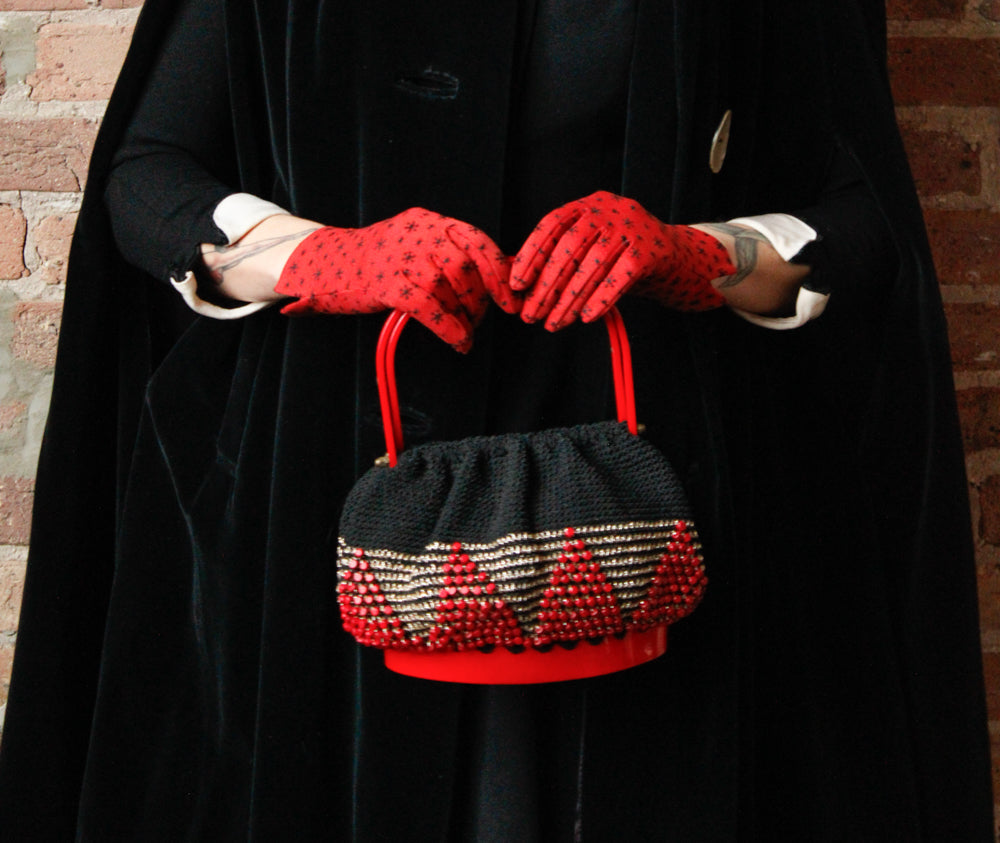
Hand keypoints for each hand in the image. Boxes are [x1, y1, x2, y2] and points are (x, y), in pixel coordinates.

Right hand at [275, 208, 513, 351]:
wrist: (324, 266)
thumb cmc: (380, 263)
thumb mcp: (417, 247)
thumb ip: (453, 256)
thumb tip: (504, 272)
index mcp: (428, 221)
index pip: (476, 240)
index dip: (498, 271)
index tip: (511, 298)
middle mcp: (416, 232)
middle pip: (465, 267)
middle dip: (479, 300)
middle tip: (478, 320)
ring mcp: (399, 257)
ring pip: (447, 288)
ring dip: (464, 317)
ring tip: (465, 332)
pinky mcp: (386, 284)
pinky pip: (429, 307)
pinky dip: (449, 328)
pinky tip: (458, 342)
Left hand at [510, 191, 733, 330]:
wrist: (678, 257)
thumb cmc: (623, 256)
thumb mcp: (592, 248)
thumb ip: (561, 258)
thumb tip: (519, 282)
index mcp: (589, 204)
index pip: (552, 225)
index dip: (532, 254)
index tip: (517, 284)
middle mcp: (610, 209)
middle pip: (570, 248)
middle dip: (547, 285)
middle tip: (531, 314)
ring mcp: (632, 227)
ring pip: (593, 266)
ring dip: (570, 299)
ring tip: (554, 323)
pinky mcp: (650, 250)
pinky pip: (620, 278)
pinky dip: (601, 299)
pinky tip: (586, 317)